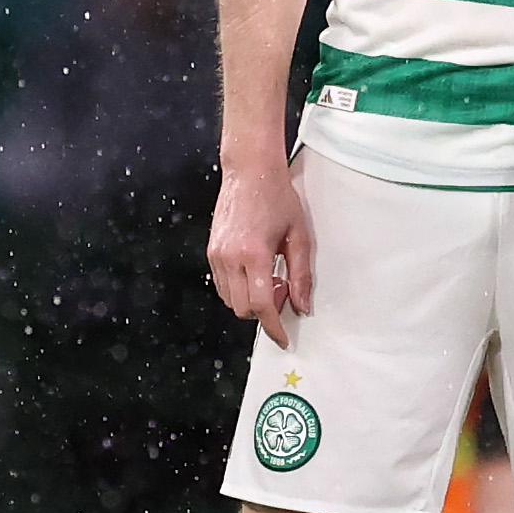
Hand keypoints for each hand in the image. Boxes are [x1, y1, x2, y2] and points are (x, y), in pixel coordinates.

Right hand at [208, 157, 312, 348]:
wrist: (250, 173)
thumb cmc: (279, 199)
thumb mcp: (300, 237)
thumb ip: (302, 276)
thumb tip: (302, 308)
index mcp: (253, 254)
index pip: (260, 305)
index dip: (273, 327)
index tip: (283, 339)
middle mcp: (229, 257)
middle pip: (242, 308)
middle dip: (264, 309)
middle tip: (284, 289)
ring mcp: (216, 255)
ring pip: (229, 299)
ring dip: (251, 299)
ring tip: (272, 275)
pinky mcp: (211, 251)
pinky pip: (222, 285)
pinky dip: (240, 288)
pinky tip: (258, 270)